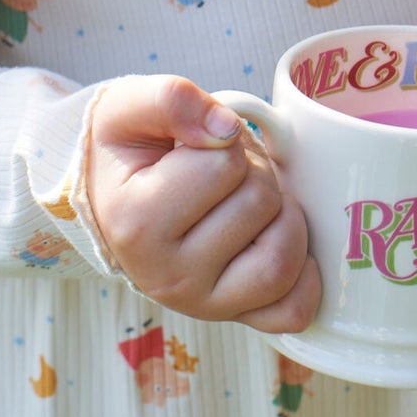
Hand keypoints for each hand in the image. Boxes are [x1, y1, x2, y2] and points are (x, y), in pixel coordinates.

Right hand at [86, 76, 320, 331]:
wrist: (113, 194)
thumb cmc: (131, 148)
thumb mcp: (131, 106)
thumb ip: (173, 100)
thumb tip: (224, 127)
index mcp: (137, 225)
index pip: (224, 163)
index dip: (226, 141)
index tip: (196, 148)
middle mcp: (166, 278)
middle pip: (261, 203)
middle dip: (256, 173)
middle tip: (225, 177)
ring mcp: (202, 304)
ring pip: (283, 257)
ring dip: (282, 216)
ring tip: (248, 204)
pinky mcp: (235, 316)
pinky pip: (292, 310)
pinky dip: (304, 277)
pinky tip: (280, 242)